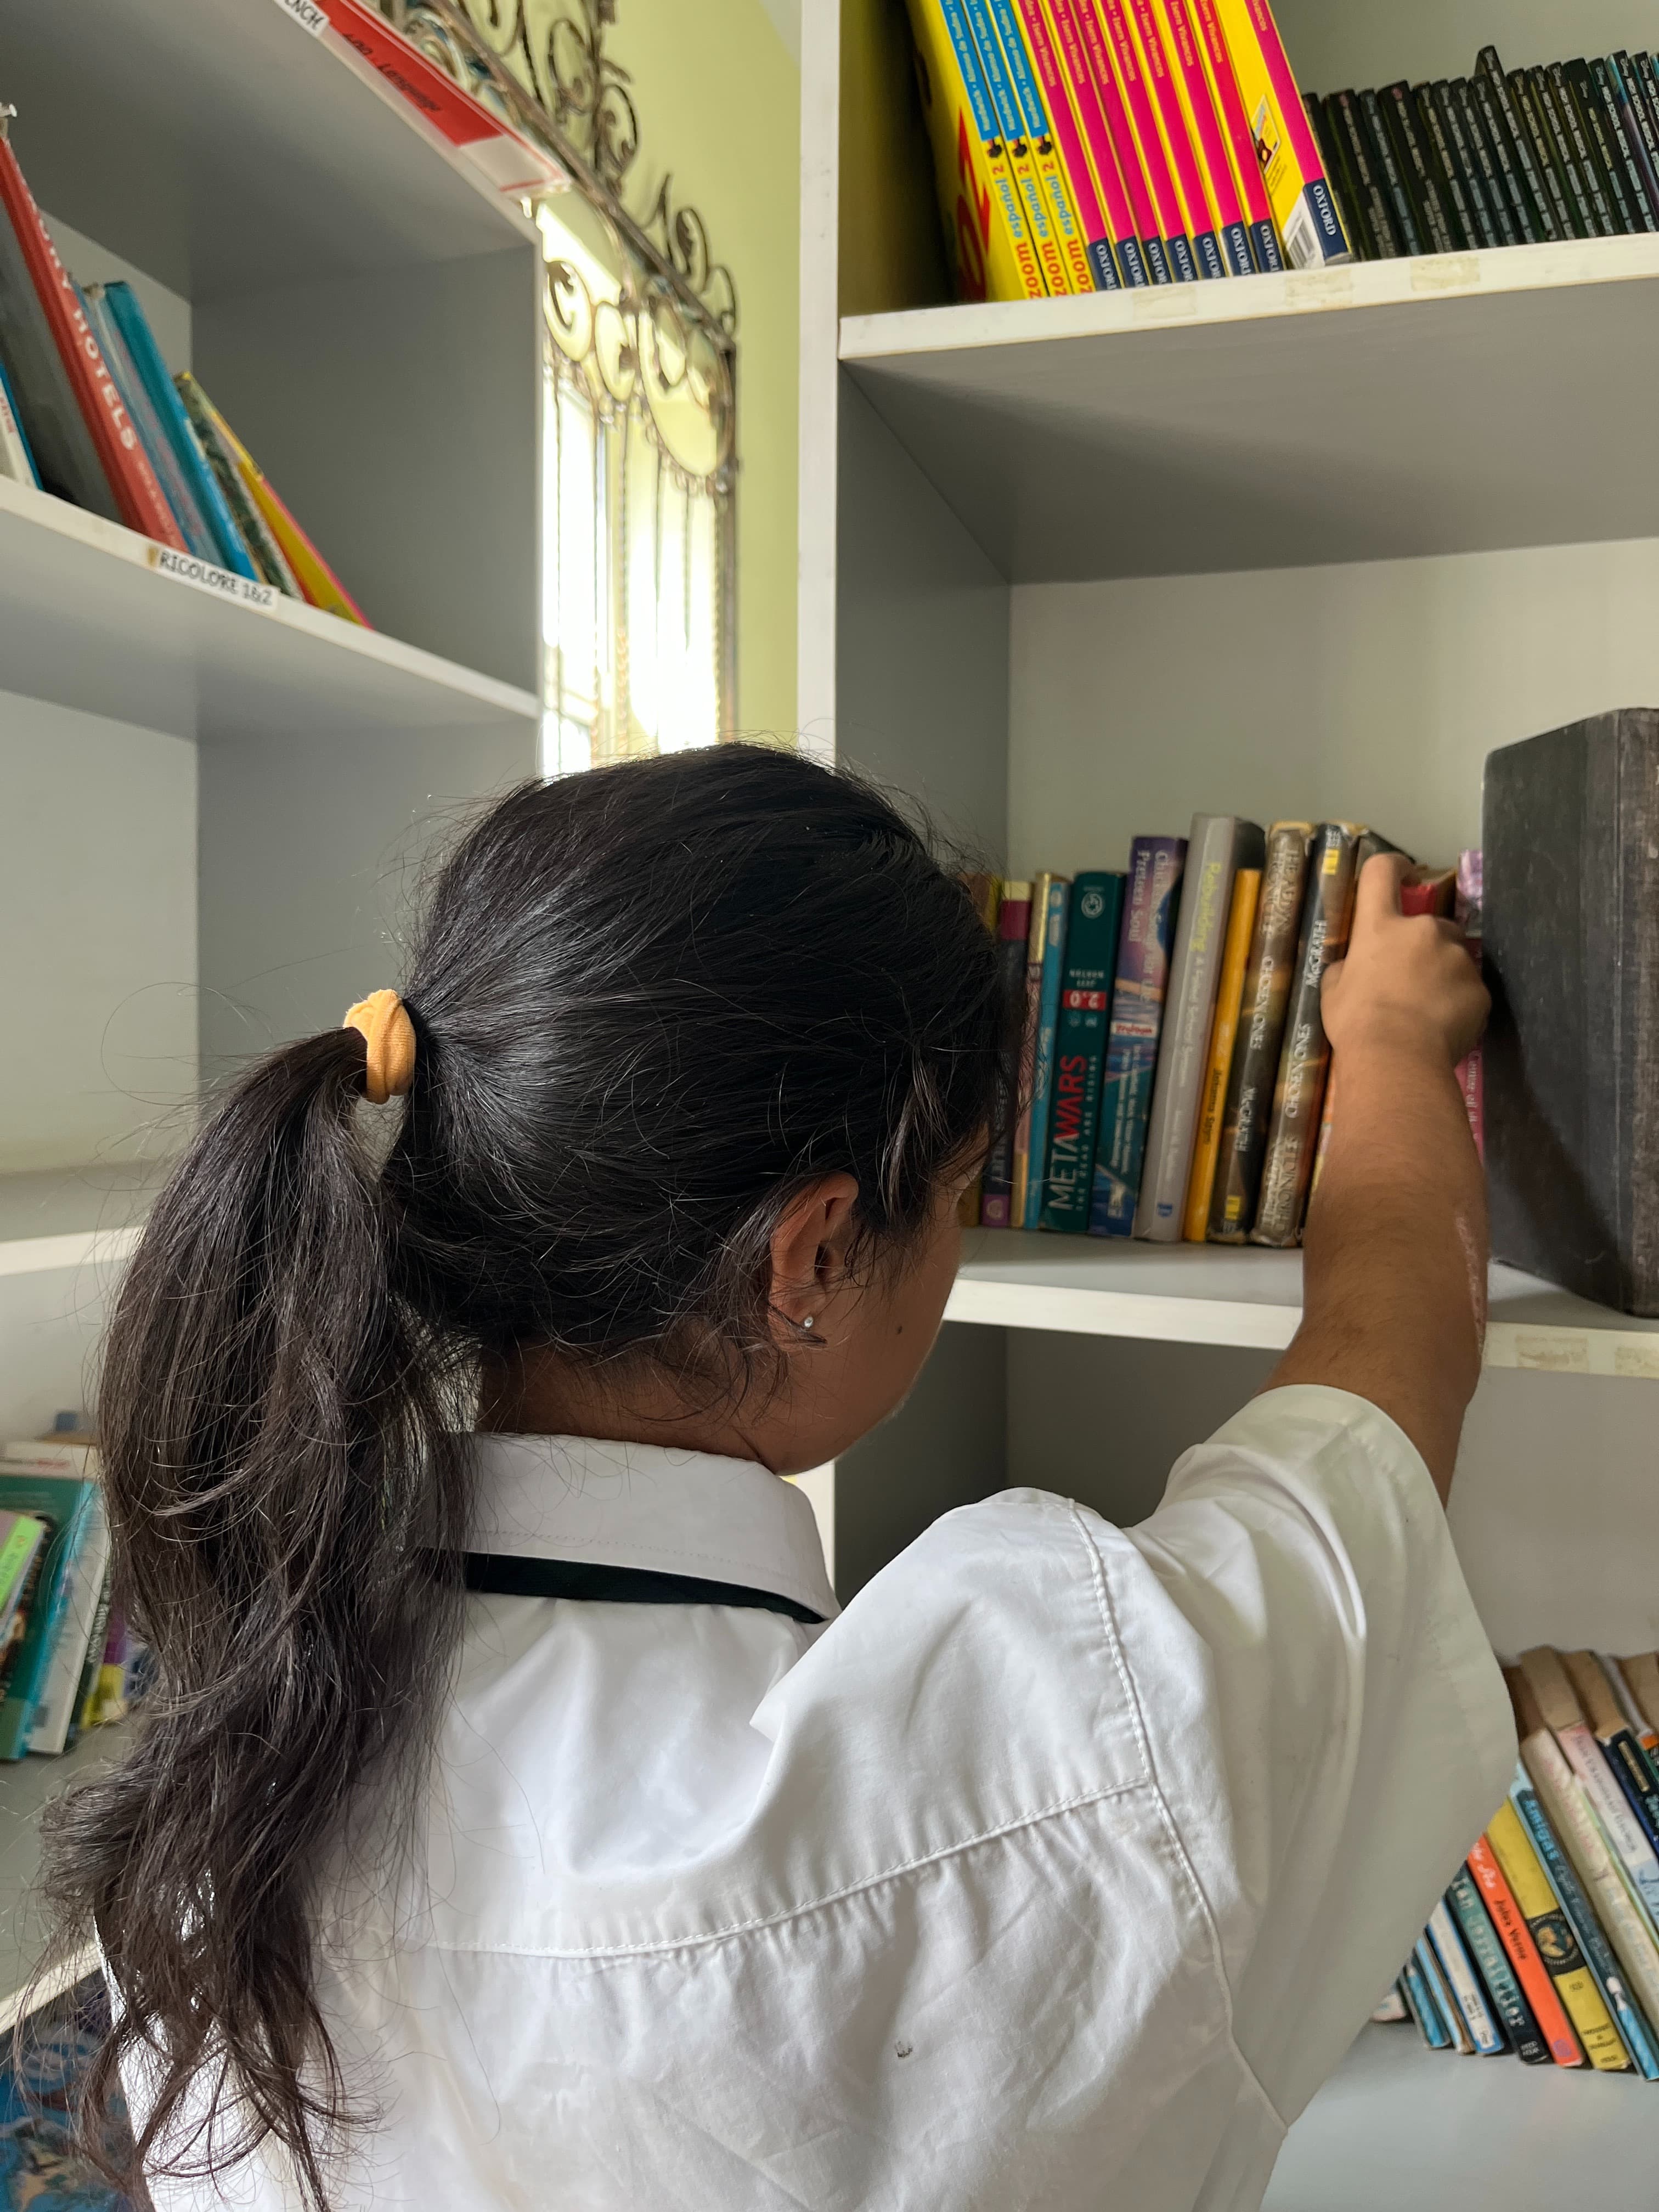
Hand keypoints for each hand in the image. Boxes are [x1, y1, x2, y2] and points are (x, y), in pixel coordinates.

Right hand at [1321, 854, 1488, 1070]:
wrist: (1397, 1058)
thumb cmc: (1356, 1021)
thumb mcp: (1334, 990)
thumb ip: (1351, 967)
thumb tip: (1358, 967)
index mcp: (1382, 927)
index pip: (1381, 873)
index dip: (1392, 867)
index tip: (1402, 873)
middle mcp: (1423, 931)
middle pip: (1430, 925)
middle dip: (1424, 947)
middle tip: (1410, 982)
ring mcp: (1456, 958)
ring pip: (1453, 958)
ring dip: (1442, 975)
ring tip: (1427, 1011)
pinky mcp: (1479, 989)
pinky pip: (1469, 990)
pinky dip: (1458, 1004)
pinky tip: (1442, 1027)